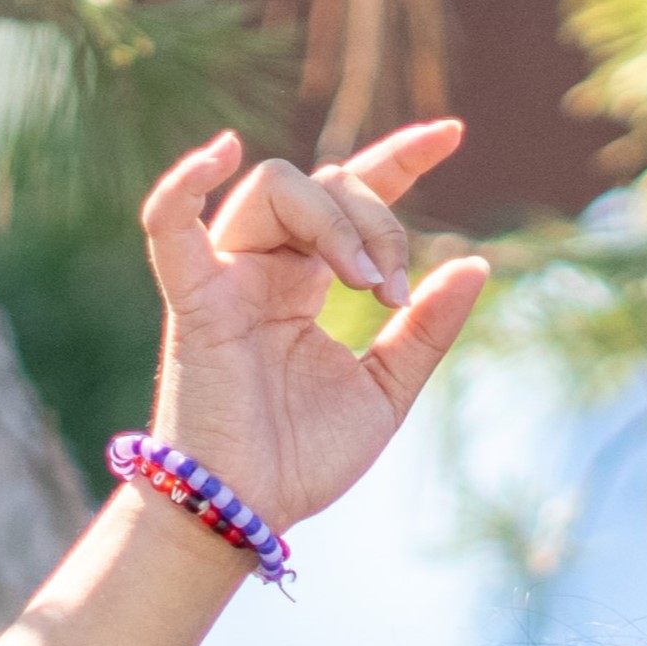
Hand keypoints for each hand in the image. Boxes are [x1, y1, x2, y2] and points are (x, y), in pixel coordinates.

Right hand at [140, 123, 487, 530]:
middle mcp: (264, 267)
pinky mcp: (192, 302)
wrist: (249, 511)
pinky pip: (169, 224)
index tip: (452, 134)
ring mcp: (225, 278)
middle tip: (395, 293)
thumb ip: (427, 330)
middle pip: (324, 185)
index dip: (400, 157)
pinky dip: (185, 181)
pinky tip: (221, 151)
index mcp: (305, 282)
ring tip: (364, 283)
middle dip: (378, 221)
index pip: (350, 191)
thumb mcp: (387, 390)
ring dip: (334, 220)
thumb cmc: (303, 459)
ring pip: (274, 187)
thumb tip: (477, 264)